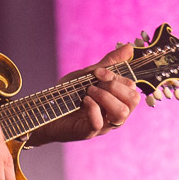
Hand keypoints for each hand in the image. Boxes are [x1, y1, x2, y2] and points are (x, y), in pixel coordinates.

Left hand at [26, 42, 142, 145]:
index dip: (117, 77)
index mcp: (117, 101)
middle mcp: (114, 114)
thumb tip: (129, 47)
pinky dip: (92, 108)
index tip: (98, 71)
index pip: (133, 88)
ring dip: (105, 97)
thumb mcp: (89, 75)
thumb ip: (109, 63)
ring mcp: (103, 125)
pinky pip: (98, 123)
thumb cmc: (69, 94)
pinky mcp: (88, 132)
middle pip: (133, 100)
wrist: (45, 109)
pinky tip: (83, 101)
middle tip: (94, 83)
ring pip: (121, 113)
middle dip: (114, 86)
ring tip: (89, 92)